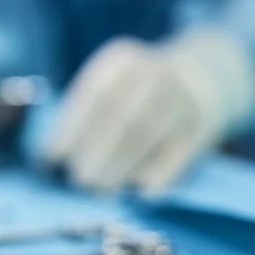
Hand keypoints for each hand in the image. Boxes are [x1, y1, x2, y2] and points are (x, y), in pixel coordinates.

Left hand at [44, 32, 254, 194]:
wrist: (200, 76)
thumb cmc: (131, 93)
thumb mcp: (107, 85)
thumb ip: (81, 115)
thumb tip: (51, 161)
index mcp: (120, 62)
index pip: (94, 96)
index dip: (71, 129)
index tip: (51, 158)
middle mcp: (153, 73)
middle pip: (123, 115)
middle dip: (97, 151)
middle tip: (78, 181)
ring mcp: (181, 97)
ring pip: (149, 134)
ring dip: (122, 166)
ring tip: (101, 191)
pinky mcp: (203, 123)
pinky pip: (180, 150)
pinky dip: (160, 173)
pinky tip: (141, 192)